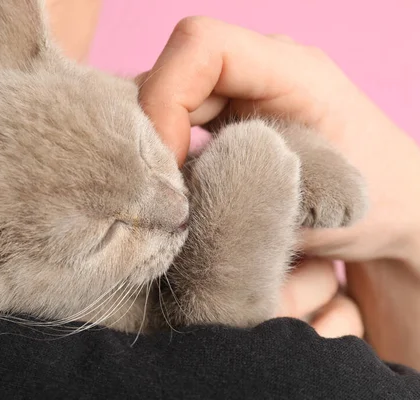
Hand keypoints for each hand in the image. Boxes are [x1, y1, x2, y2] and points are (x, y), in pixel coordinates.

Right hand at [138, 16, 419, 361]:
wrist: (402, 208)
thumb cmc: (377, 205)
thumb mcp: (310, 207)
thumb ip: (239, 191)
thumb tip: (168, 195)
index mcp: (294, 72)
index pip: (201, 46)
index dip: (165, 99)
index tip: (168, 168)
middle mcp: (264, 68)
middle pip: (175, 71)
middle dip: (153, 132)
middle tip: (160, 194)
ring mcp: (247, 88)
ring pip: (169, 94)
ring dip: (158, 145)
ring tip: (170, 196)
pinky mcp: (234, 112)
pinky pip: (181, 115)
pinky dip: (168, 151)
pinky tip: (179, 186)